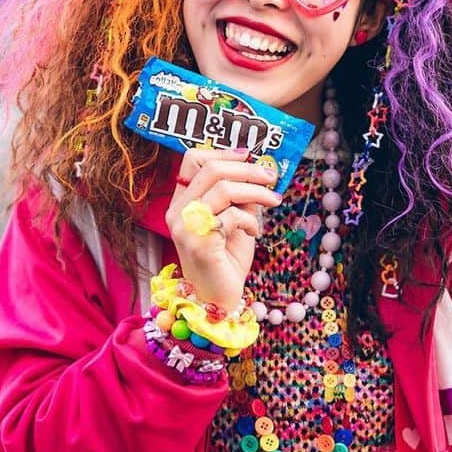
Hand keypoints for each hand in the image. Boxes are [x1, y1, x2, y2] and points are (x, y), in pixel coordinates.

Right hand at [165, 148, 281, 311]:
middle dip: (248, 169)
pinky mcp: (200, 244)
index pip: (192, 160)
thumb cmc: (226, 261)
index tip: (250, 156)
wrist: (219, 300)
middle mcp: (177, 213)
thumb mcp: (235, 221)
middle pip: (212, 169)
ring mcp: (185, 228)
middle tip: (271, 177)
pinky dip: (250, 221)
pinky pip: (231, 216)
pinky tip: (255, 233)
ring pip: (223, 188)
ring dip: (255, 191)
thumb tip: (258, 171)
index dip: (223, 152)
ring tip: (273, 200)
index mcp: (181, 203)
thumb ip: (239, 196)